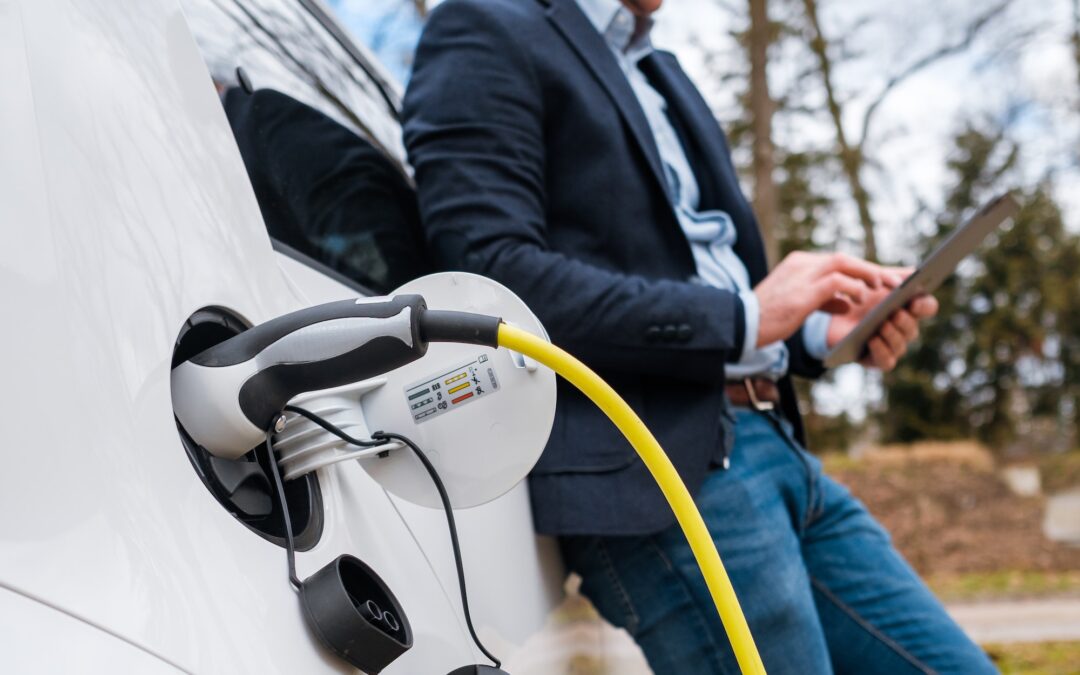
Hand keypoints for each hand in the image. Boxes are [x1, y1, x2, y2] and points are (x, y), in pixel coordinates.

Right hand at [754, 252, 885, 346]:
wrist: (741, 325)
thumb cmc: (768, 318)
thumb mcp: (797, 304)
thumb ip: (822, 299)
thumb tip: (844, 303)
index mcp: (799, 264)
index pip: (839, 261)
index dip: (864, 269)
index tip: (886, 277)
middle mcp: (801, 264)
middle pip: (845, 259)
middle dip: (873, 270)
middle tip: (897, 281)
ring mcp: (801, 276)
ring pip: (844, 264)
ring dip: (868, 274)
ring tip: (887, 287)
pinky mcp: (802, 293)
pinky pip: (836, 282)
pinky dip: (852, 288)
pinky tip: (861, 298)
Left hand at [825, 268, 939, 371]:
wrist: (834, 315)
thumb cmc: (859, 296)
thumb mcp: (873, 282)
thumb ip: (892, 276)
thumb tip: (912, 271)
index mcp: (909, 308)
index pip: (927, 307)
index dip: (924, 305)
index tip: (914, 301)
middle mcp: (905, 329)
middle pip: (913, 328)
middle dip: (905, 321)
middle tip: (895, 313)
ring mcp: (892, 346)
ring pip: (901, 345)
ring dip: (892, 335)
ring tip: (882, 325)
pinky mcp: (877, 359)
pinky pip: (887, 361)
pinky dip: (881, 351)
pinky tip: (872, 340)